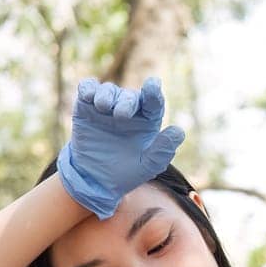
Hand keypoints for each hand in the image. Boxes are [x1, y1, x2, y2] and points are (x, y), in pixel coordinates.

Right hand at [57, 76, 185, 218]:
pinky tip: (88, 95)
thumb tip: (179, 131)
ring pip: (109, 90)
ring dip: (106, 94)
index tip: (152, 85)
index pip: (153, 102)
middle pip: (130, 96)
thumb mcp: (146, 167)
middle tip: (121, 115)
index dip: (153, 92)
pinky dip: (88, 88)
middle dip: (126, 102)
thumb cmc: (125, 174)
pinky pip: (88, 89)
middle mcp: (128, 110)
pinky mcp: (86, 107)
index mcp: (147, 121)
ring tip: (102, 106)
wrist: (94, 181)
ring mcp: (107, 108)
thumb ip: (162, 151)